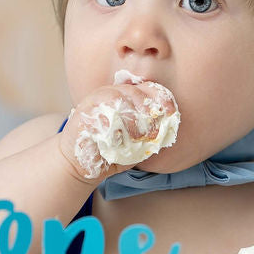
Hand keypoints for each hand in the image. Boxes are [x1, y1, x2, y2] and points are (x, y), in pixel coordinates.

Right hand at [58, 78, 178, 182]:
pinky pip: (100, 111)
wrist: (83, 164)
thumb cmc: (112, 153)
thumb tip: (169, 130)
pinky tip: (117, 139)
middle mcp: (112, 94)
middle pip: (134, 92)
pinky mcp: (83, 111)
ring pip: (118, 98)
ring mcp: (96, 101)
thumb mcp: (137, 145)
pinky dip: (112, 124)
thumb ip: (152, 136)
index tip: (170, 112)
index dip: (161, 97)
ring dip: (131, 119)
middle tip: (153, 132)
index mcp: (127, 98)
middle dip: (147, 110)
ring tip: (136, 137)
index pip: (148, 88)